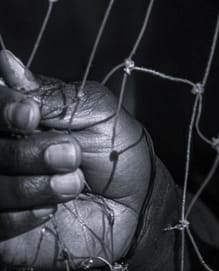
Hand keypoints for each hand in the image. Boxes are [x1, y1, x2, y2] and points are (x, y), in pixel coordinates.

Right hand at [0, 49, 152, 267]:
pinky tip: (52, 208)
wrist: (135, 200)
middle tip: (71, 153)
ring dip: (31, 185)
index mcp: (20, 113)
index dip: (4, 108)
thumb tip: (6, 62)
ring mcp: (2, 186)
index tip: (30, 114)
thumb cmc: (114, 145)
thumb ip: (47, 95)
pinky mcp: (3, 228)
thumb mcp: (92, 109)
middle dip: (27, 152)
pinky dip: (24, 215)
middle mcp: (5, 146)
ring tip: (75, 181)